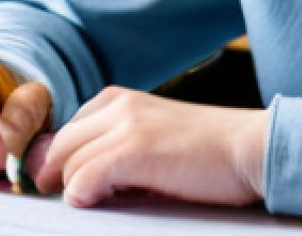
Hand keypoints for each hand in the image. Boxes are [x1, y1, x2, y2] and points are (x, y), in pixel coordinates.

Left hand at [31, 87, 267, 208]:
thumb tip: (78, 178)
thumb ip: (117, 144)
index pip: (67, 128)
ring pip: (69, 163)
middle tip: (57, 197)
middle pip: (60, 144)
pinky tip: (96, 202)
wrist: (249, 148)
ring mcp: (125, 126)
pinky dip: (83, 195)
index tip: (54, 183)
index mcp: (120, 98)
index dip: (57, 158)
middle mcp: (118, 105)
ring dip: (73, 188)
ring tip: (93, 202)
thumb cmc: (207, 150)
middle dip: (52, 174)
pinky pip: (84, 179)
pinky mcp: (134, 151)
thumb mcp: (153, 135)